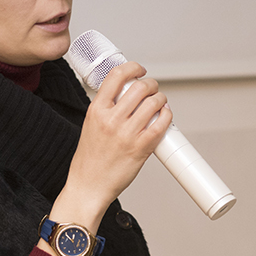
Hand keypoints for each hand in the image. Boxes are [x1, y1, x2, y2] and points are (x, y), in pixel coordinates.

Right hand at [48, 62, 171, 241]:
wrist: (88, 186)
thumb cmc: (88, 161)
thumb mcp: (90, 126)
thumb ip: (105, 109)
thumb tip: (125, 95)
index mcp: (96, 111)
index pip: (116, 76)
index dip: (133, 68)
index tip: (139, 70)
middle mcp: (111, 120)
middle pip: (140, 87)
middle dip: (151, 84)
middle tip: (152, 89)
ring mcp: (127, 134)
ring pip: (154, 103)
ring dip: (161, 99)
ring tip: (159, 103)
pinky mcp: (141, 148)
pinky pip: (161, 123)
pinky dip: (167, 115)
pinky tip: (164, 116)